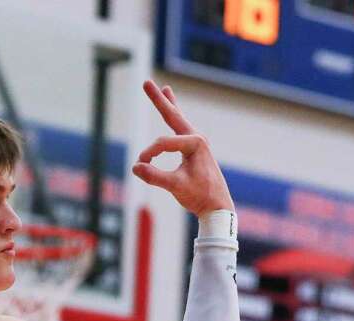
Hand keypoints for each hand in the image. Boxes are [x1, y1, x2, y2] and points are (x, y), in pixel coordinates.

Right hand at [133, 80, 233, 216]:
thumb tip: (135, 167)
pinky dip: (175, 117)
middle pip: (172, 115)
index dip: (148, 154)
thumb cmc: (199, 195)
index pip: (163, 144)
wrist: (217, 205)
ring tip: (165, 89)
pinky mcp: (194, 149)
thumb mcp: (176, 187)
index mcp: (196, 143)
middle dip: (158, 100)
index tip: (140, 166)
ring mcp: (196, 142)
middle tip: (146, 83)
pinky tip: (173, 107)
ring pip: (177, 119)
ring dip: (169, 105)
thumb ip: (155, 176)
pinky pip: (180, 129)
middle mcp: (197, 138)